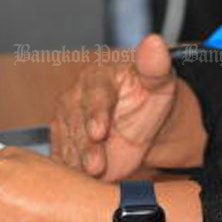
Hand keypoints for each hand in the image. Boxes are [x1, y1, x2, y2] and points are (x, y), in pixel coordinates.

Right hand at [50, 35, 205, 180]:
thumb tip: (155, 42)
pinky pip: (63, 157)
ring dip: (78, 161)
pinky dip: (70, 170)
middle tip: (96, 165)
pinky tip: (79, 179)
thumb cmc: (148, 96)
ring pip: (68, 143)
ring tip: (92, 174)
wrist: (140, 121)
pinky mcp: (63, 142)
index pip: (95, 95)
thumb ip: (155, 65)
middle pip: (76, 123)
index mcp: (98, 76)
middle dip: (86, 145)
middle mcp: (75, 97)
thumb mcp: (159, 81)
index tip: (99, 131)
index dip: (97, 114)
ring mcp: (66, 121)